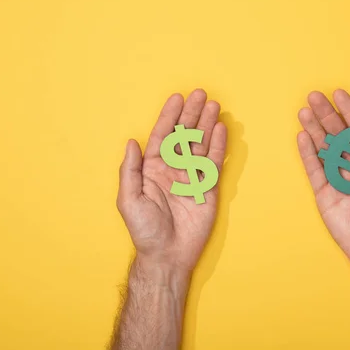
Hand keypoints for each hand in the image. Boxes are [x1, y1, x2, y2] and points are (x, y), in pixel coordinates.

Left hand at [117, 89, 226, 272]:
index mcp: (152, 168)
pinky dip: (218, 146)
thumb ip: (130, 170)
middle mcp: (173, 168)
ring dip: (207, 125)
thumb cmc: (145, 230)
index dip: (169, 117)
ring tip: (214, 105)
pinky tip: (221, 129)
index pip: (162, 136)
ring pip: (200, 144)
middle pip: (184, 135)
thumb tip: (131, 142)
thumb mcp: (129, 200)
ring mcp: (191, 177)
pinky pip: (214, 163)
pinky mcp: (208, 188)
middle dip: (191, 114)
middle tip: (200, 94)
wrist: (168, 255)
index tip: (177, 98)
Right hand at [297, 90, 349, 270]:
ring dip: (314, 129)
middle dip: (326, 115)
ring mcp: (339, 178)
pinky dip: (308, 154)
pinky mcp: (325, 193)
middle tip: (314, 97)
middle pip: (338, 134)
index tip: (340, 94)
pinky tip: (302, 137)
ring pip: (324, 148)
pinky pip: (314, 170)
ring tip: (304, 111)